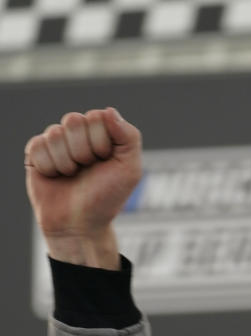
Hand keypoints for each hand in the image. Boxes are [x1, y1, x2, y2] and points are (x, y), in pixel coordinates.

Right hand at [24, 107, 142, 268]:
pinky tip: (55, 177)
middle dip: (84, 152)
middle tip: (87, 170)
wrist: (81, 224)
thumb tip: (109, 111)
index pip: (97, 117)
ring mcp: (56, 141)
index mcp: (100, 131)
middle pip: (74, 120)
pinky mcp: (36, 152)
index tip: (105, 162)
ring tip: (72, 176)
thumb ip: (129, 137)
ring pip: (55, 134)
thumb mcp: (130, 170)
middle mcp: (77, 132)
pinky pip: (39, 146)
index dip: (101, 144)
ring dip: (67, 162)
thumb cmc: (106, 198)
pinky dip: (50, 168)